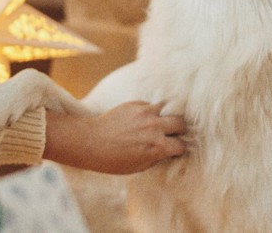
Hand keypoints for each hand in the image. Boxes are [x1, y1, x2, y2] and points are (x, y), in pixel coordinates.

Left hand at [43, 101, 186, 173]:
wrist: (90, 142)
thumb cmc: (112, 160)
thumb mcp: (138, 167)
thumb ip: (156, 157)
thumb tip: (166, 152)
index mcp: (158, 146)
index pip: (181, 145)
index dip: (179, 149)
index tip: (175, 149)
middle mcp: (155, 127)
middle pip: (180, 123)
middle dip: (179, 129)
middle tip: (174, 133)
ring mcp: (145, 113)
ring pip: (167, 109)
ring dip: (165, 117)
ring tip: (160, 122)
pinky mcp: (135, 104)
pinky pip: (150, 105)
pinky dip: (149, 111)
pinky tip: (142, 119)